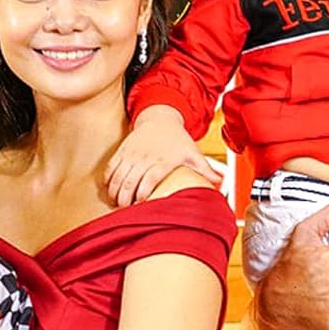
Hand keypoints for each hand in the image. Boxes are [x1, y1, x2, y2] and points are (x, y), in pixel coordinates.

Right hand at [105, 105, 220, 206]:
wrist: (160, 118)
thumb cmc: (178, 139)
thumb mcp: (193, 153)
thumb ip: (205, 169)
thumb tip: (220, 181)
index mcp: (163, 161)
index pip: (149, 180)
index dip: (143, 194)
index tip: (141, 206)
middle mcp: (145, 157)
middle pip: (130, 181)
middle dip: (125, 198)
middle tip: (125, 211)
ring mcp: (132, 154)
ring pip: (118, 176)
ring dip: (115, 192)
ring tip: (117, 204)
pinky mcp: (122, 151)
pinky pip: (110, 167)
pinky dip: (108, 180)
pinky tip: (110, 191)